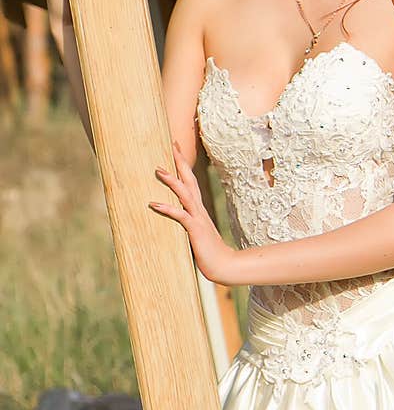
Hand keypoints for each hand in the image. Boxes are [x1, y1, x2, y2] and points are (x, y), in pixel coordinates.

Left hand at [149, 140, 236, 283]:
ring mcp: (198, 218)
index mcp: (199, 209)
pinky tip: (153, 203)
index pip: (191, 181)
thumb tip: (178, 220)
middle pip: (190, 179)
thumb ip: (189, 224)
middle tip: (172, 144)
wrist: (224, 265)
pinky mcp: (195, 230)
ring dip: (172, 180)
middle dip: (180, 161)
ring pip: (185, 193)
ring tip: (158, 169)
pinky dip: (167, 208)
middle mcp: (199, 209)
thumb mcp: (197, 234)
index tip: (175, 148)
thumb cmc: (210, 252)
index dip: (183, 165)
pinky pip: (180, 216)